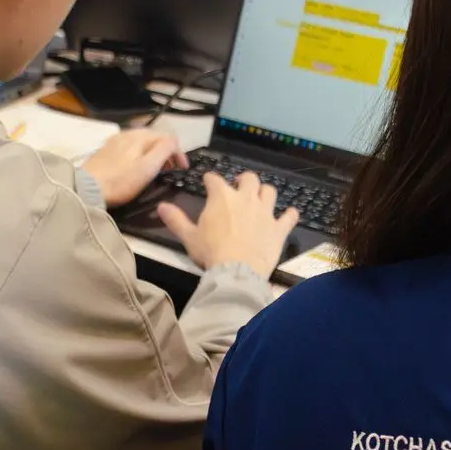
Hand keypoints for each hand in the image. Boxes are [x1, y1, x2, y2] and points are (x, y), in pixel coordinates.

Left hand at [82, 130, 184, 207]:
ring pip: (141, 143)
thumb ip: (164, 150)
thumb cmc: (121, 181)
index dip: (179, 153)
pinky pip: (129, 148)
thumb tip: (174, 141)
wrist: (86, 189)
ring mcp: (115, 141)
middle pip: (154, 138)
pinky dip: (139, 155)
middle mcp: (128, 133)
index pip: (168, 138)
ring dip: (152, 153)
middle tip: (170, 170)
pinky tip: (135, 167)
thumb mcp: (148, 167)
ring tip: (155, 169)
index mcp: (141, 136)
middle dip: (166, 152)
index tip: (183, 170)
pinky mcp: (106, 151)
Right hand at [156, 171, 299, 277]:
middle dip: (243, 180)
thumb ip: (175, 220)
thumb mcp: (188, 237)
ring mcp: (265, 212)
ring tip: (260, 198)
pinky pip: (289, 216)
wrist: (238, 271)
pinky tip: (289, 215)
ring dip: (265, 192)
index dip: (210, 179)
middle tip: (239, 186)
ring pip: (269, 191)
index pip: (214, 179)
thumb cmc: (211, 252)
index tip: (208, 182)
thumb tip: (161, 206)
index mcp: (221, 197)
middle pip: (249, 178)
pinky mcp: (278, 228)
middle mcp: (245, 198)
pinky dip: (289, 215)